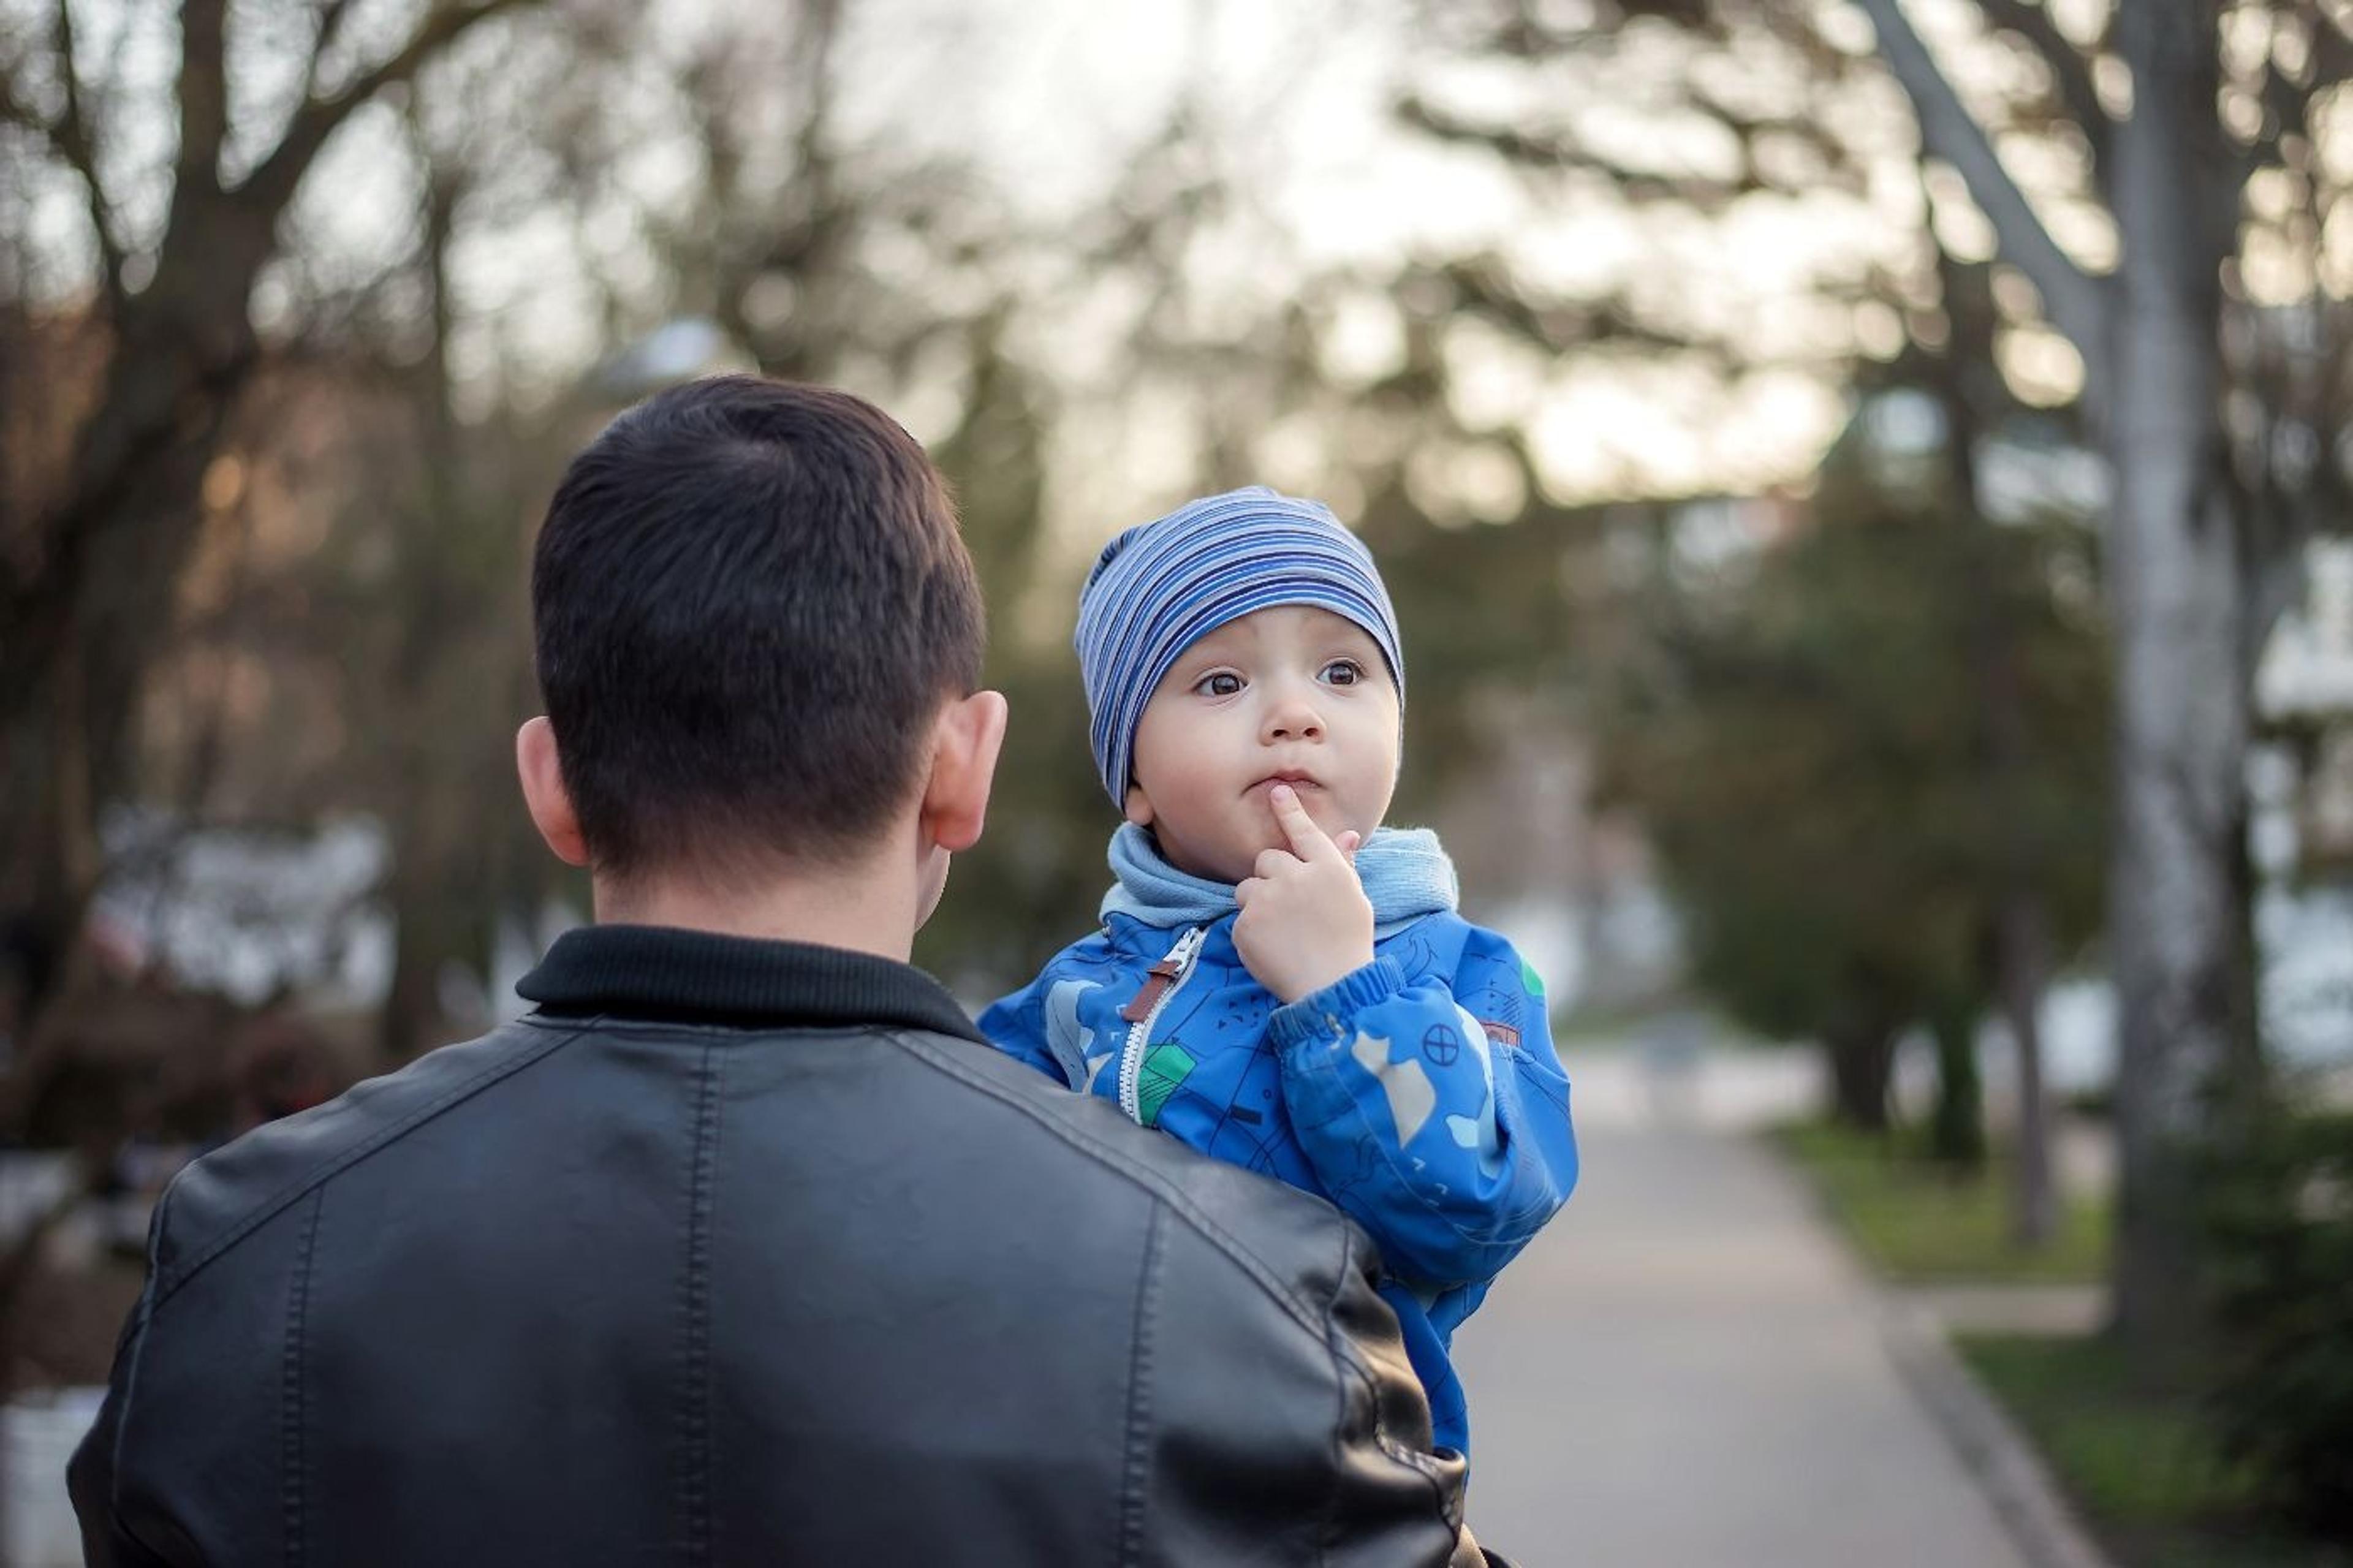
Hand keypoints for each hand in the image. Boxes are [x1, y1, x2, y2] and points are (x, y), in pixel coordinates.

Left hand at [1233, 785, 1373, 1003]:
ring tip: (1281, 931)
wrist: (1332, 988)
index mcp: (1327, 868)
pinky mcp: (1245, 925)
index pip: (1303, 832)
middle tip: (1288, 906)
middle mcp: (1295, 877)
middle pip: (1267, 859)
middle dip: (1272, 877)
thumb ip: (1342, 866)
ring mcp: (1267, 900)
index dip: (1288, 810)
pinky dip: (1251, 931)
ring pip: (1248, 888)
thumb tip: (1347, 836)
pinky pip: (1240, 918)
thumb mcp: (1354, 900)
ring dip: (1258, 902)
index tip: (1276, 790)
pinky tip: (1272, 948)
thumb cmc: (1349, 944)